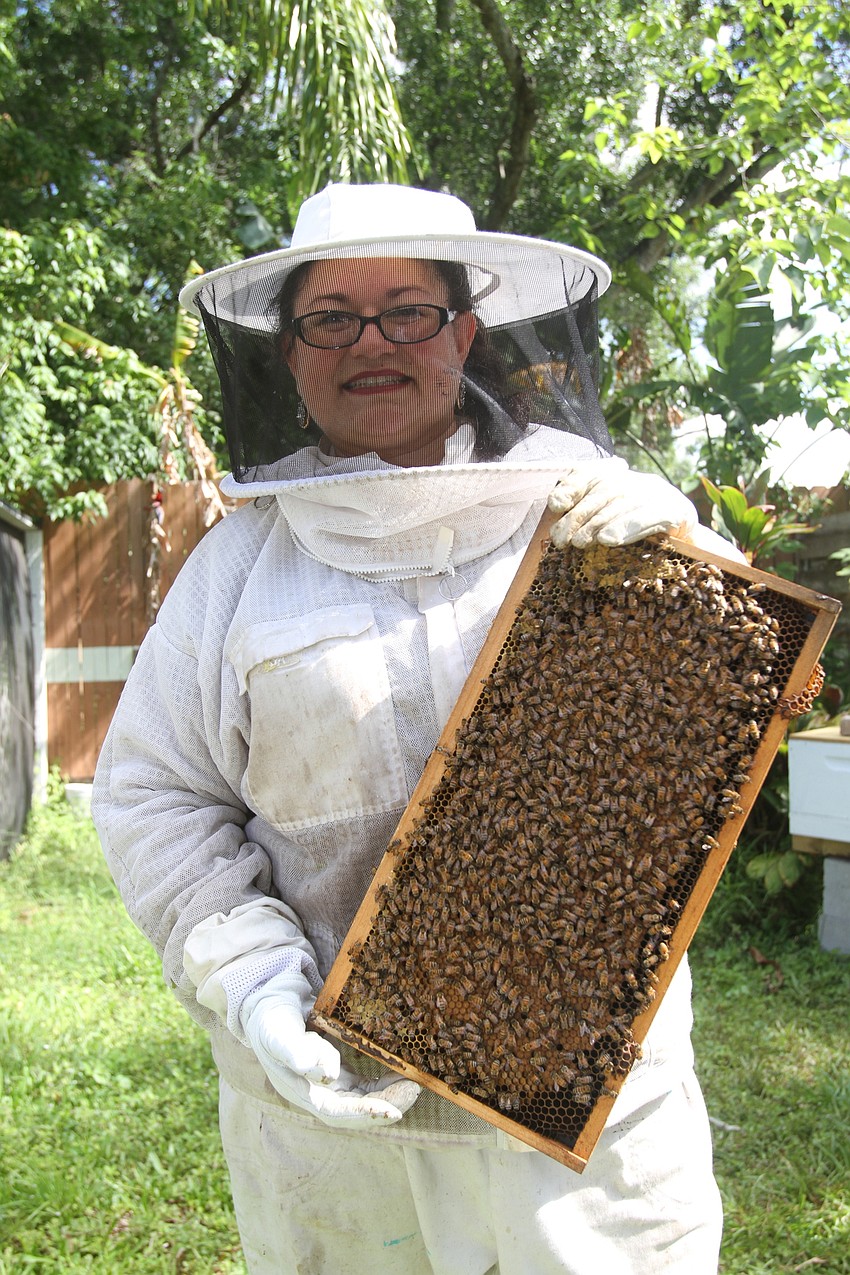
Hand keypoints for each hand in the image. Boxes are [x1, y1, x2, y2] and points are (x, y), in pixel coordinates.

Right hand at [240, 970, 419, 1127]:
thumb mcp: (278, 1029)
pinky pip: (365, 1084)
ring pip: (364, 1099)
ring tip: (414, 1085)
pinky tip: (402, 1074)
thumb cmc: (270, 1017)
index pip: (335, 1112)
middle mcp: (316, 1093)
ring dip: (389, 1096)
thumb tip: (323, 1075)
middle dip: (385, 1105)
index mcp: (299, 1090)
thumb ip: (295, 1049)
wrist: (269, 1002)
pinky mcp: (338, 1072)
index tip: (392, 1112)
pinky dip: (384, 1082)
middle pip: (355, 1110)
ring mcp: (328, 1084)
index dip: (363, 1114)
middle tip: (413, 1092)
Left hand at [548, 459, 697, 547]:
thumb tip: (557, 522)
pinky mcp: (675, 511)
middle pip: (602, 493)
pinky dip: (625, 528)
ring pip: (621, 505)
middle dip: (577, 517)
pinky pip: (647, 518)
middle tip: (561, 539)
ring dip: (596, 525)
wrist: (685, 530)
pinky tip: (607, 540)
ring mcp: (657, 494)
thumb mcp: (608, 516)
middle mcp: (637, 480)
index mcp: (619, 476)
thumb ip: (584, 513)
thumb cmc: (637, 527)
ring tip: (579, 543)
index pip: (589, 472)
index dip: (571, 486)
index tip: (556, 505)